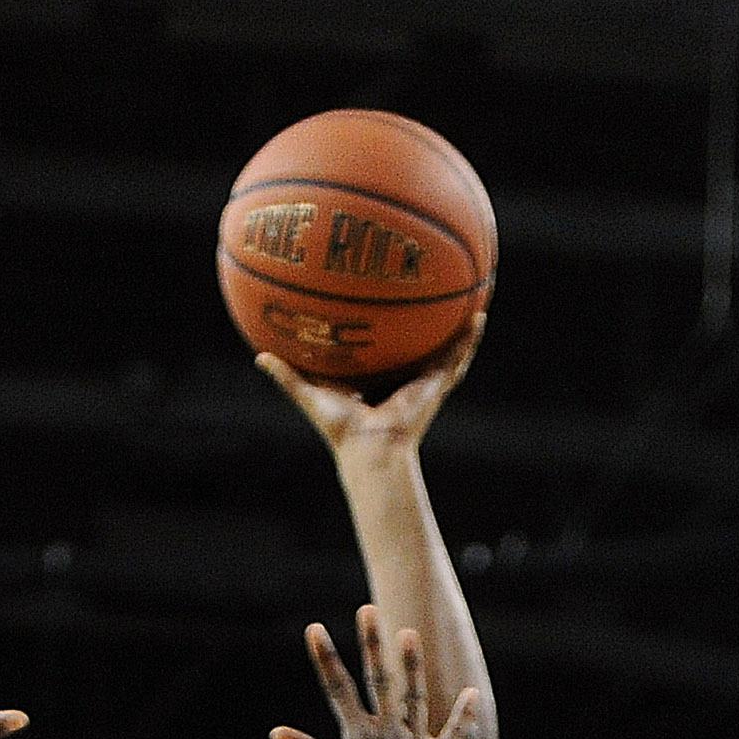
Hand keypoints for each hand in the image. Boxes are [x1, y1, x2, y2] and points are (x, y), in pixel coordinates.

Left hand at [255, 314, 483, 455]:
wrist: (369, 450)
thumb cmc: (341, 430)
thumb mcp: (310, 393)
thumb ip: (287, 375)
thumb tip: (259, 355)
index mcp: (376, 380)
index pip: (384, 349)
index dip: (386, 330)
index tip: (385, 304)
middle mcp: (402, 378)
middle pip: (416, 344)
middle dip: (424, 322)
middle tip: (428, 288)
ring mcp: (422, 382)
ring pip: (443, 349)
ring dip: (456, 327)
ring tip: (470, 297)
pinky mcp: (436, 385)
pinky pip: (456, 358)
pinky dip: (469, 340)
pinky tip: (479, 316)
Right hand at [270, 607, 475, 738]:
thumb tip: (278, 731)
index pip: (337, 689)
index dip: (324, 656)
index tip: (315, 628)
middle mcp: (389, 733)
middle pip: (378, 679)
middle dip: (371, 642)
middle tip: (368, 610)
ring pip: (415, 695)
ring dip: (411, 663)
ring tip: (409, 634)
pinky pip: (455, 733)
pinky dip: (464, 715)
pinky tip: (472, 694)